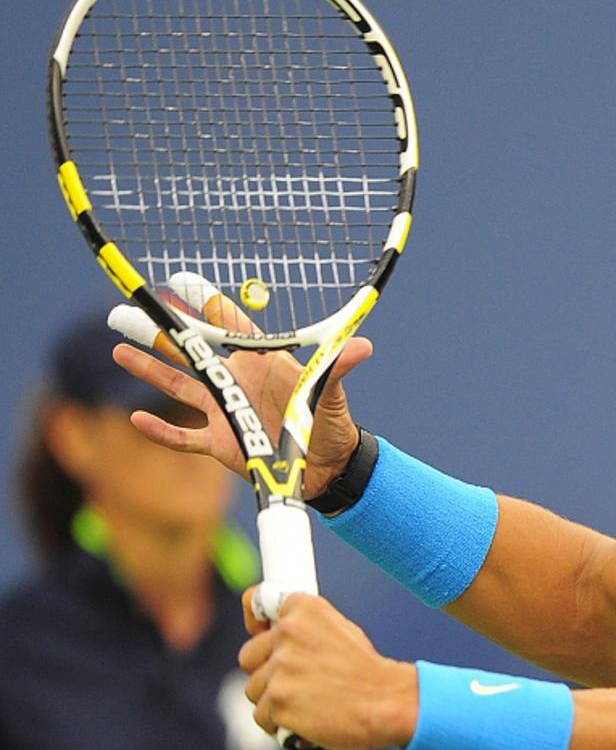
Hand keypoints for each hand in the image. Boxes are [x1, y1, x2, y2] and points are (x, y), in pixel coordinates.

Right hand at [111, 300, 372, 497]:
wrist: (327, 466)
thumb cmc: (330, 421)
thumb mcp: (331, 391)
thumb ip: (337, 367)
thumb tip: (364, 346)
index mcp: (260, 362)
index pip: (227, 327)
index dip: (204, 305)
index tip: (177, 283)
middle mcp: (236, 381)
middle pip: (191, 352)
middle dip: (161, 333)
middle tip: (127, 312)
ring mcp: (225, 411)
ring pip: (178, 387)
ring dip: (149, 372)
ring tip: (119, 352)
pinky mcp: (221, 443)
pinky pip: (183, 436)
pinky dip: (160, 431)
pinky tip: (135, 419)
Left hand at [239, 589, 418, 749]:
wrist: (387, 702)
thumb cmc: (366, 671)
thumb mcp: (340, 630)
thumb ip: (305, 629)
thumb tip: (272, 633)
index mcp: (304, 608)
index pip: (254, 600)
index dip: (255, 622)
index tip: (260, 632)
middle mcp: (288, 632)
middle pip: (248, 656)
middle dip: (266, 671)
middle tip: (296, 681)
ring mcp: (281, 668)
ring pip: (254, 689)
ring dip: (274, 701)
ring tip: (307, 703)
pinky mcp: (278, 702)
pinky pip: (261, 716)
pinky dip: (279, 724)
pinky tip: (305, 720)